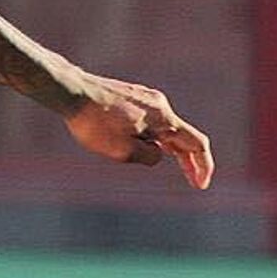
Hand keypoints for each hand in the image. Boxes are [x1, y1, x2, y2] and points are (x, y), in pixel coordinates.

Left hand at [63, 75, 214, 190]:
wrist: (73, 92)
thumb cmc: (95, 124)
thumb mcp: (122, 151)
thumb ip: (149, 156)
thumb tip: (159, 153)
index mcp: (163, 119)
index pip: (195, 144)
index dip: (203, 165)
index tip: (201, 185)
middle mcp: (160, 106)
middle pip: (182, 137)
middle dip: (189, 161)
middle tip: (194, 182)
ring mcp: (147, 99)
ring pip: (165, 129)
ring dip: (168, 148)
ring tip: (159, 163)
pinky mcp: (134, 97)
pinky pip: (152, 121)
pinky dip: (155, 137)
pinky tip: (141, 145)